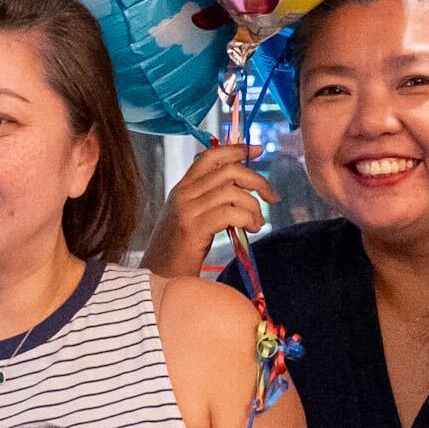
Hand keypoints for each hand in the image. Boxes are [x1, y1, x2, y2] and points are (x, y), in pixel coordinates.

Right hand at [143, 141, 274, 277]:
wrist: (157, 278)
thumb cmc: (178, 253)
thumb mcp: (191, 219)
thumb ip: (209, 201)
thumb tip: (242, 191)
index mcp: (182, 188)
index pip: (210, 156)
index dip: (236, 149)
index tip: (258, 150)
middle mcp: (183, 194)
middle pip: (229, 171)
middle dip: (257, 180)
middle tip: (271, 197)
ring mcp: (187, 210)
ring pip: (233, 192)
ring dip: (254, 207)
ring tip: (257, 223)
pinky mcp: (193, 229)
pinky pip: (230, 213)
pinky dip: (248, 219)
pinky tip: (250, 229)